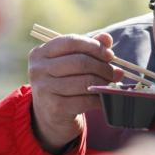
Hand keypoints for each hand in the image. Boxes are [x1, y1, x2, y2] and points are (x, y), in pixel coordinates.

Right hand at [29, 33, 122, 152]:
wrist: (50, 115)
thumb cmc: (63, 82)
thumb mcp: (71, 63)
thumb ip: (87, 48)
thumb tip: (106, 38)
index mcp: (40, 53)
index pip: (71, 42)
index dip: (94, 47)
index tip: (110, 55)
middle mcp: (38, 70)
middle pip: (80, 62)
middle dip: (103, 67)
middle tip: (116, 73)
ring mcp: (44, 90)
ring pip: (85, 82)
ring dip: (104, 83)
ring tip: (112, 85)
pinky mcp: (55, 108)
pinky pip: (85, 101)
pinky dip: (99, 99)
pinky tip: (105, 98)